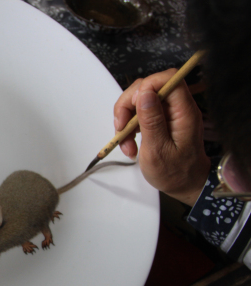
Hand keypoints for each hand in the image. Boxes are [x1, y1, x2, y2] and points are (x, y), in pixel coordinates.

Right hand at [114, 69, 210, 205]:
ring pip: (140, 100)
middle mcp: (177, 108)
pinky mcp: (160, 119)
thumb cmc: (175, 173)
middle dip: (129, 106)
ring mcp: (168, 113)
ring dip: (126, 120)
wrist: (185, 185)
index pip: (167, 79)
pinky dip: (129, 127)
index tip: (131, 108)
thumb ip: (152, 121)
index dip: (146, 87)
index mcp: (184, 112)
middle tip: (121, 129)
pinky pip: (139, 113)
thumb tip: (145, 93)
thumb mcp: (158, 151)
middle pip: (148, 87)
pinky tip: (130, 143)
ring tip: (126, 144)